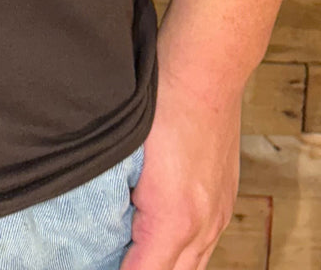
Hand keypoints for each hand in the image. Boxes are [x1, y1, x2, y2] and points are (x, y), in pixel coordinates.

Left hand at [122, 43, 241, 269]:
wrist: (207, 70)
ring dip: (165, 266)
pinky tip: (161, 243)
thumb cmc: (163, 104)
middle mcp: (204, 226)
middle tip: (108, 259)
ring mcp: (219, 213)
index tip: (95, 266)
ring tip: (131, 255)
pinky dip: (183, 253)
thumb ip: (117, 203)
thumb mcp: (127, 155)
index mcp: (175, 220)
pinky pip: (206, 245)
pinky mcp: (225, 198)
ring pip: (194, 265)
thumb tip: (100, 228)